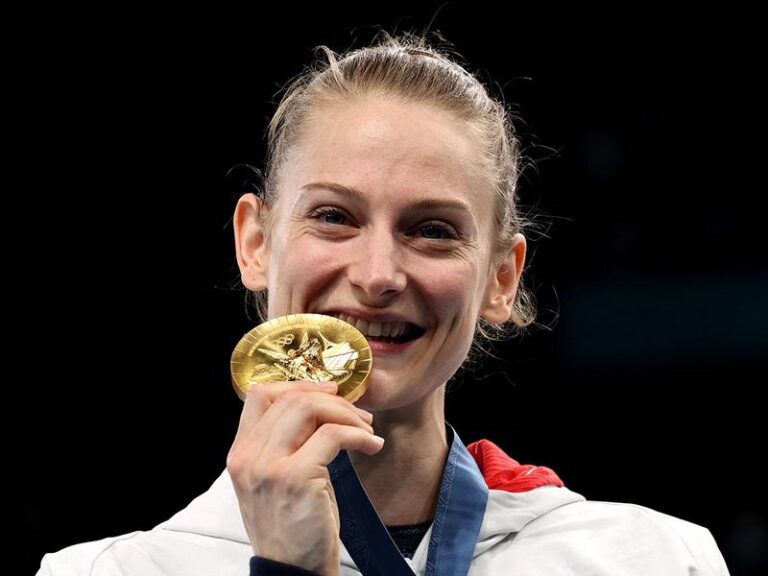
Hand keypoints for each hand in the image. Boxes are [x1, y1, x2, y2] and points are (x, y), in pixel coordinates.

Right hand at [227, 381, 383, 575]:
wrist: (293, 573)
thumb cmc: (293, 528)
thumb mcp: (277, 480)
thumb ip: (286, 443)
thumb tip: (323, 407)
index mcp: (240, 453)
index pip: (260, 394)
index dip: (298, 385)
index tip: (329, 393)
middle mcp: (247, 456)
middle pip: (290, 397)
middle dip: (333, 400)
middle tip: (359, 415)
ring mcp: (267, 467)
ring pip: (309, 407)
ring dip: (346, 414)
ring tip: (366, 430)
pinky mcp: (294, 478)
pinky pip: (333, 435)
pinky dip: (359, 436)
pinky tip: (372, 445)